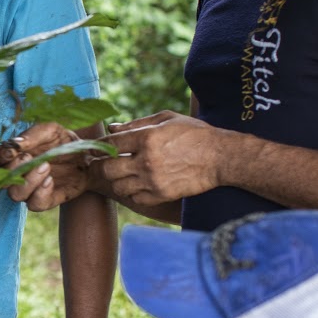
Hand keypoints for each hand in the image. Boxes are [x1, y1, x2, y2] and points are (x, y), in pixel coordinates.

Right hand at [0, 122, 93, 211]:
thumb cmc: (63, 140)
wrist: (86, 154)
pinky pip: (35, 205)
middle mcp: (19, 175)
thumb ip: (31, 136)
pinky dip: (40, 194)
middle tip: (30, 157)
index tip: (12, 151)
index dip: (0, 158)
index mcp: (15, 157)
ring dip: (28, 182)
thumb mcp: (50, 130)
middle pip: (3, 181)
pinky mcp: (47, 200)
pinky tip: (50, 180)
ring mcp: (32, 189)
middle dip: (14, 169)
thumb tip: (15, 145)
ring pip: (16, 195)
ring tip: (45, 166)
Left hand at [96, 111, 222, 206]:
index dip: (99, 146)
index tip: (96, 149)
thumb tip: (112, 128)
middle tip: (104, 163)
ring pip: (118, 187)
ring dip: (117, 180)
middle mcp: (147, 161)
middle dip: (103, 166)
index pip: (110, 144)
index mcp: (146, 138)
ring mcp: (154, 181)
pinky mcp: (162, 195)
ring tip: (124, 173)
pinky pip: (135, 199)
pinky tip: (138, 184)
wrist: (220, 157)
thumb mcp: (166, 119)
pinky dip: (132, 192)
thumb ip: (137, 123)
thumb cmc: (194, 133)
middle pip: (107, 169)